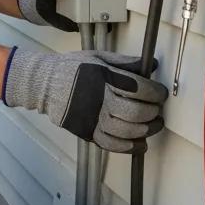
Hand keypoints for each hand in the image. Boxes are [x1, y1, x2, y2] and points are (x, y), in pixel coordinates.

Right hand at [3, 48, 166, 152]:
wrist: (44, 84)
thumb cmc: (71, 69)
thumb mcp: (98, 57)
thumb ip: (125, 62)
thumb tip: (151, 64)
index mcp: (106, 78)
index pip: (141, 89)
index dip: (157, 93)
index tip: (159, 94)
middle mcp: (101, 99)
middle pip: (138, 112)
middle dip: (153, 113)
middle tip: (156, 111)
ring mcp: (94, 118)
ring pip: (129, 131)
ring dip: (147, 131)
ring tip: (152, 126)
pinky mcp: (87, 131)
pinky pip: (113, 145)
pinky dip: (130, 147)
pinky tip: (139, 143)